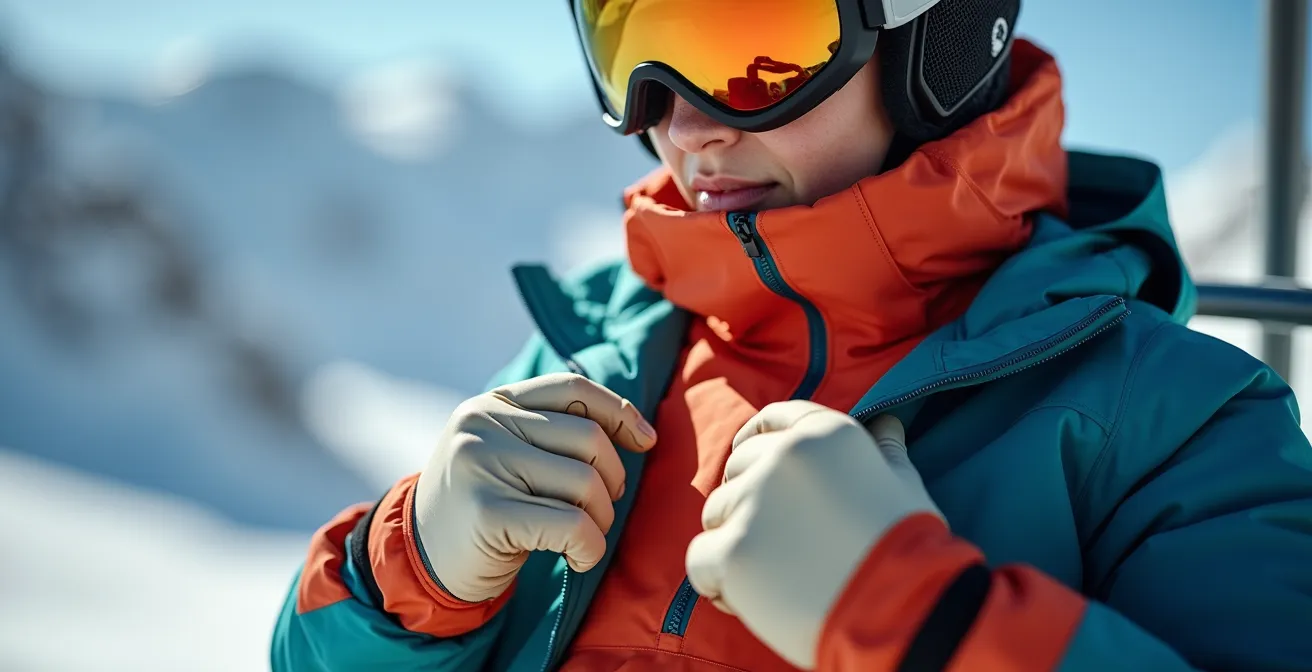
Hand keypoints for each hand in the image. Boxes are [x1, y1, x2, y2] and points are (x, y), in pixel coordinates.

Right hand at [414, 373, 657, 602]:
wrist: (418, 564)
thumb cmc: (481, 511)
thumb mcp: (505, 456)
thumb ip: (550, 434)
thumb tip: (637, 429)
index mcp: (491, 403)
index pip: (572, 389)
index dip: (619, 411)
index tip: (646, 440)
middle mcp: (482, 425)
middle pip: (589, 439)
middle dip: (611, 481)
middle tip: (599, 511)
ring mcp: (481, 465)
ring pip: (585, 484)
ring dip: (600, 520)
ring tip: (581, 539)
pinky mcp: (488, 511)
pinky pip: (572, 525)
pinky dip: (589, 548)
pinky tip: (577, 559)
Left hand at [685, 401, 940, 668]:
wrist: (903, 609)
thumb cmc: (910, 549)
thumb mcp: (904, 486)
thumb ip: (884, 452)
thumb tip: (888, 424)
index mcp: (825, 432)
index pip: (772, 420)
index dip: (758, 440)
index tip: (757, 465)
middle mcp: (784, 456)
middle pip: (737, 469)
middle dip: (750, 502)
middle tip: (781, 542)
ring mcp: (755, 500)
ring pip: (716, 513)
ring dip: (735, 542)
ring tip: (773, 573)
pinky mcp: (734, 549)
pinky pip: (700, 558)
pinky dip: (716, 580)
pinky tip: (748, 597)